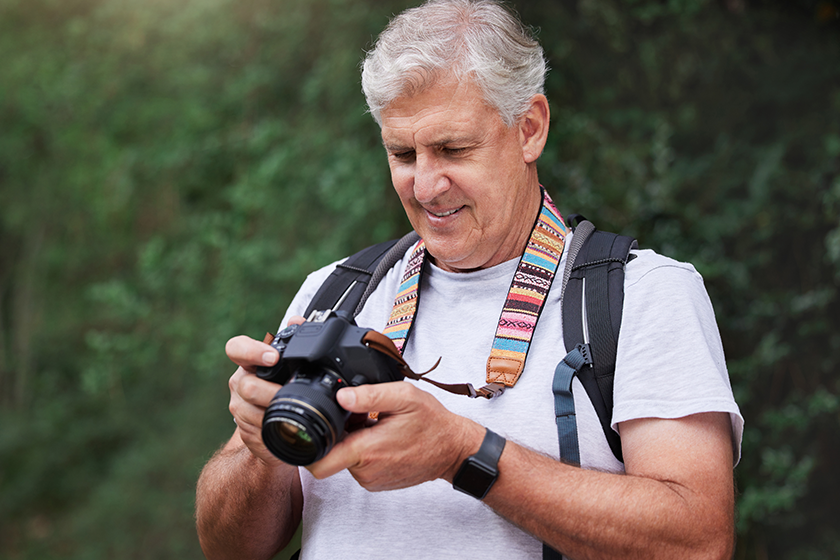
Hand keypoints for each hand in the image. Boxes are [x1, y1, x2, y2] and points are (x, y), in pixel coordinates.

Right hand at [226, 316, 305, 464]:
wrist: (277, 419)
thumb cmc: (283, 384)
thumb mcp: (291, 363)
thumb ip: (295, 340)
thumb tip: (297, 320)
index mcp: (249, 362)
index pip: (237, 348)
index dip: (252, 351)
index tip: (272, 357)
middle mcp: (240, 383)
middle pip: (246, 386)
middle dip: (269, 392)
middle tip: (286, 394)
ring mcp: (239, 407)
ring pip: (248, 412)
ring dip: (270, 414)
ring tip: (289, 414)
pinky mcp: (244, 430)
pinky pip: (255, 432)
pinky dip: (270, 432)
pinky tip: (283, 430)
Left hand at [306, 381, 484, 490]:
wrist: (454, 450)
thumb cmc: (433, 424)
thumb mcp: (404, 398)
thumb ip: (370, 395)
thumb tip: (340, 395)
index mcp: (367, 450)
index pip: (319, 463)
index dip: (307, 448)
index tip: (315, 429)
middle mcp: (366, 471)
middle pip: (331, 453)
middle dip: (338, 434)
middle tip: (359, 418)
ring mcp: (371, 480)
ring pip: (345, 458)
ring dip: (352, 440)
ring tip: (375, 425)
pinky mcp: (377, 482)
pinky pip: (359, 464)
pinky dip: (364, 449)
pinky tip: (381, 436)